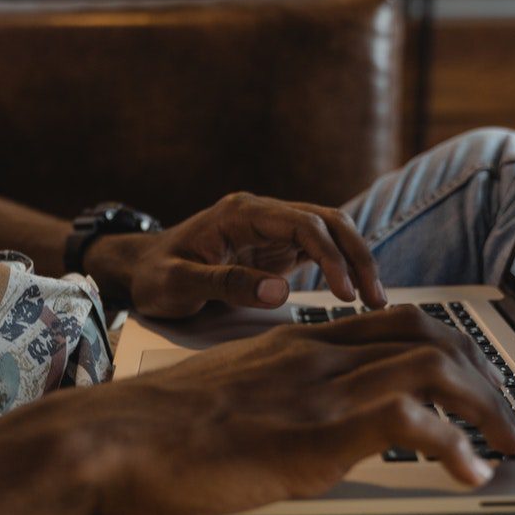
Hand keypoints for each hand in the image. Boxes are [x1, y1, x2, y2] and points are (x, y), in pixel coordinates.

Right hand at [75, 306, 514, 514]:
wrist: (108, 437)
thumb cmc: (149, 426)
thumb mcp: (221, 395)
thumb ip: (268, 398)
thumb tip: (293, 430)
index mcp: (292, 341)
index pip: (392, 322)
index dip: (445, 349)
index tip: (468, 385)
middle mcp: (314, 352)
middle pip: (429, 336)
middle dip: (484, 375)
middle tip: (504, 420)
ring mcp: (317, 387)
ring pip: (435, 368)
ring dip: (488, 407)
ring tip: (507, 447)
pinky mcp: (315, 430)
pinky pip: (412, 422)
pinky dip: (456, 447)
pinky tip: (468, 475)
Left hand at [84, 192, 386, 318]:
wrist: (139, 270)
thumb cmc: (154, 275)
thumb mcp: (180, 284)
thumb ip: (226, 284)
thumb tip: (279, 291)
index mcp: (241, 213)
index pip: (303, 223)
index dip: (331, 255)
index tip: (344, 292)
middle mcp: (262, 214)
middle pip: (328, 222)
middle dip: (357, 257)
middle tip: (374, 299)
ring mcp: (271, 230)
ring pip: (331, 233)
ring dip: (356, 262)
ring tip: (373, 300)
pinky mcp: (275, 249)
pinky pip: (320, 250)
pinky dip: (342, 268)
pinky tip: (356, 293)